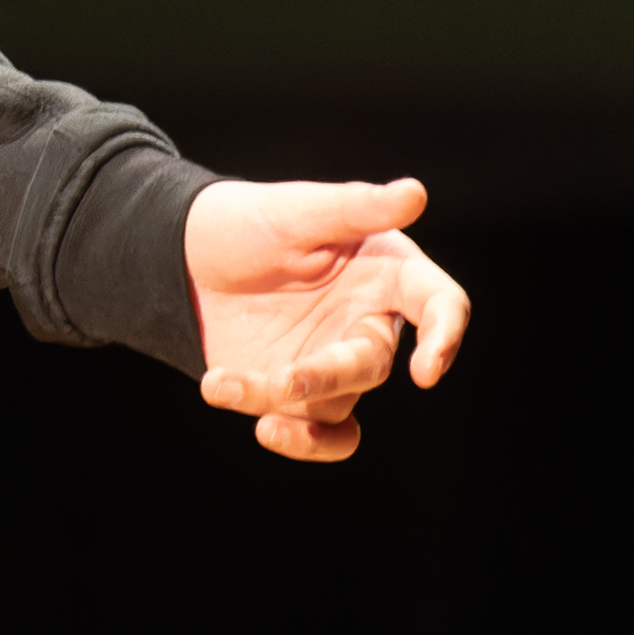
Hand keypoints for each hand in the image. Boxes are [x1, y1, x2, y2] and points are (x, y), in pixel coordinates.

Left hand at [185, 178, 468, 462]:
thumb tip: (414, 193)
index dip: (445, 337)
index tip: (426, 370)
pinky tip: (260, 426)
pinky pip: (320, 432)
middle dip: (328, 375)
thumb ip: (355, 207)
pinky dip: (300, 441)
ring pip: (335, 402)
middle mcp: (369, 324)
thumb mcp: (296, 208)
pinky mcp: (299, 394)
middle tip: (281, 380)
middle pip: (373, 364)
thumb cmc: (250, 222)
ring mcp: (335, 363)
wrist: (187, 257)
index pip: (440, 304)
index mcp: (388, 274)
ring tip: (222, 384)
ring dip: (282, 402)